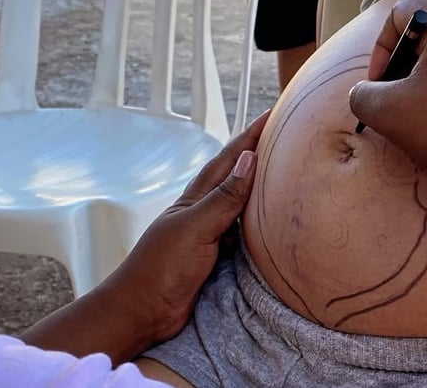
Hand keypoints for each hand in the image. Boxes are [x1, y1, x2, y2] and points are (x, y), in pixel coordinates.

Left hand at [99, 110, 269, 346]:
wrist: (141, 312)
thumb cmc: (160, 269)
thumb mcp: (195, 228)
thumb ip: (224, 196)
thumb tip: (249, 158)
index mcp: (197, 197)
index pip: (230, 157)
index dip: (252, 135)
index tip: (274, 113)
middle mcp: (205, 210)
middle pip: (237, 174)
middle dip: (258, 152)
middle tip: (285, 134)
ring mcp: (210, 232)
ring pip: (241, 201)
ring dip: (260, 184)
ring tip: (284, 170)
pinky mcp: (216, 255)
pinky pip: (244, 230)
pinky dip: (258, 219)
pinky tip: (270, 220)